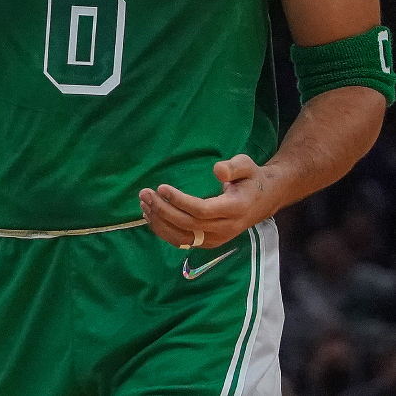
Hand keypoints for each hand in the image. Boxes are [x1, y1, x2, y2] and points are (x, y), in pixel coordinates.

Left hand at [139, 154, 280, 248]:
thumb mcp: (247, 166)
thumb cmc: (252, 179)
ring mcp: (218, 238)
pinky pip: (184, 242)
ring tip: (143, 204)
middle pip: (189, 225)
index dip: (179, 201)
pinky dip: (165, 231)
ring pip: (184, 238)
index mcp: (235, 208)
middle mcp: (226, 228)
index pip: (202, 210)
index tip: (161, 187)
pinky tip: (151, 216)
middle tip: (145, 193)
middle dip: (163, 210)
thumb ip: (233, 166)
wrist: (264, 199)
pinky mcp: (209, 242)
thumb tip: (217, 170)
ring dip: (160, 223)